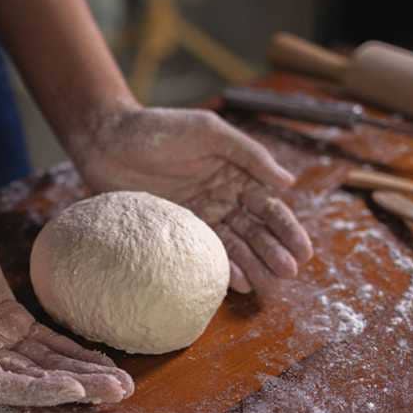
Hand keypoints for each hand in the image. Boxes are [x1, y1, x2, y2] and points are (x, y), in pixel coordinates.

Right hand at [0, 195, 133, 406]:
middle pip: (30, 380)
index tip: (72, 388)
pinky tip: (103, 361)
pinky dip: (74, 354)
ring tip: (122, 383)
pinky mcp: (11, 323)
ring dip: (82, 376)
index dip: (35, 390)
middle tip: (119, 390)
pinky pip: (46, 345)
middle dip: (75, 387)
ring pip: (44, 366)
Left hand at [71, 106, 312, 293]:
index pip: (268, 205)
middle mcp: (223, 198)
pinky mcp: (177, 231)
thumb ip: (248, 154)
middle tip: (289, 272)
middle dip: (274, 251)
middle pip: (255, 230)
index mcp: (236, 174)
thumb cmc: (160, 128)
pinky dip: (221, 267)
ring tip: (270, 284)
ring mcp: (200, 216)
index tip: (304, 250)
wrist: (108, 141)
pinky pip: (204, 252)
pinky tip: (236, 283)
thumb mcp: (209, 132)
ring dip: (254, 264)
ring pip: (235, 245)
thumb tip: (289, 182)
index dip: (287, 227)